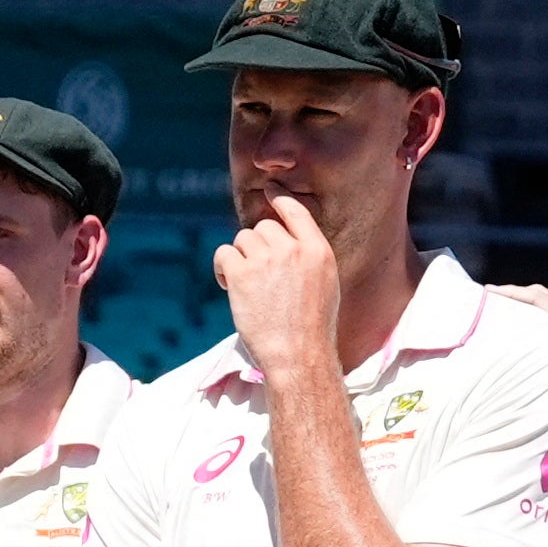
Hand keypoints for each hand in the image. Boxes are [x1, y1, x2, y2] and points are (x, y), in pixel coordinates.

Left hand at [215, 200, 342, 379]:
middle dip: (256, 246)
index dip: (278, 199)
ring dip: (239, 257)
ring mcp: (266, 259)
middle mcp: (293, 249)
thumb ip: (306, 258)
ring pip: (242, 238)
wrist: (298, 355)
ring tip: (245, 285)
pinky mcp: (242, 272)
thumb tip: (280, 241)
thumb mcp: (325, 285)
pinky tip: (228, 284)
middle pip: (263, 227)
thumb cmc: (311, 328)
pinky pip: (224, 253)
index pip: (295, 211)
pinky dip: (222, 267)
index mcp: (318, 251)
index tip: (269, 191)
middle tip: (256, 274)